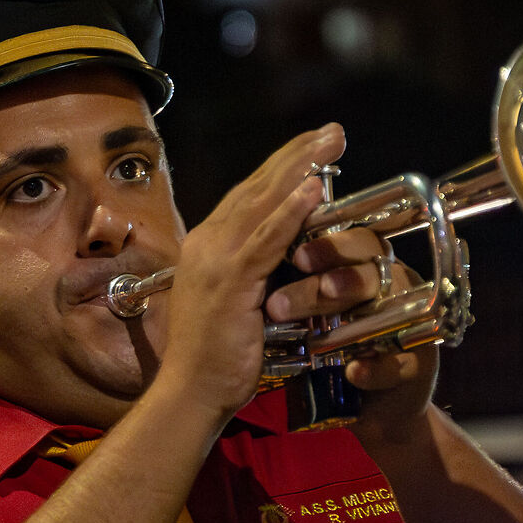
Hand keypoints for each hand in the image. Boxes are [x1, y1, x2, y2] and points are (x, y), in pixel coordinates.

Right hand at [152, 125, 344, 420]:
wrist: (190, 392)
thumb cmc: (214, 357)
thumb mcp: (235, 303)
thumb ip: (252, 274)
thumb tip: (283, 258)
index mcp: (207, 246)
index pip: (249, 195)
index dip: (283, 167)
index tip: (313, 146)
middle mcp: (207, 243)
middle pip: (257, 187)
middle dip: (296, 155)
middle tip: (332, 130)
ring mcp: (216, 260)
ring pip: (263, 203)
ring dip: (300, 169)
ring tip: (330, 143)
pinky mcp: (230, 281)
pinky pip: (266, 239)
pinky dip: (291, 211)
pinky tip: (314, 188)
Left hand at [269, 225, 438, 445]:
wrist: (362, 405)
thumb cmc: (333, 347)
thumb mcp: (309, 312)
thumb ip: (294, 280)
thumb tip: (257, 252)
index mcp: (368, 268)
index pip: (356, 242)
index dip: (329, 246)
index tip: (295, 255)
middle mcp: (394, 289)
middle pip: (373, 270)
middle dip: (337, 277)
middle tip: (303, 286)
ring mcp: (411, 325)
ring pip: (389, 310)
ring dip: (354, 318)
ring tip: (317, 332)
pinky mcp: (418, 365)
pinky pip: (402, 363)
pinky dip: (377, 368)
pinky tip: (353, 372)